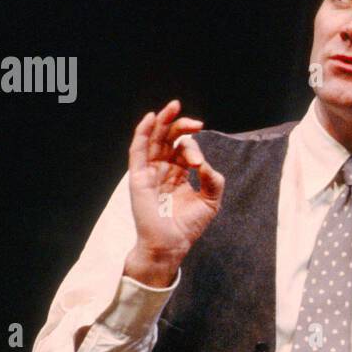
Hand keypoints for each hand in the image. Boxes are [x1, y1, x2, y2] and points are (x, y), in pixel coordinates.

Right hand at [123, 100, 224, 285]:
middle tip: (195, 122)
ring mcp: (149, 172)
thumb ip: (213, 180)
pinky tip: (151, 118)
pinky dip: (143, 132)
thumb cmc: (188, 226)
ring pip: (154, 139)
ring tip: (173, 107)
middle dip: (181, 126)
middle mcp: (163, 170)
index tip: (199, 164)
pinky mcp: (139, 177)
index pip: (185, 150)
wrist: (171, 244)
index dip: (194, 149)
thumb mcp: (210, 200)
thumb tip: (204, 163)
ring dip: (162, 122)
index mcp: (178, 174)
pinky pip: (138, 150)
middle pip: (169, 139)